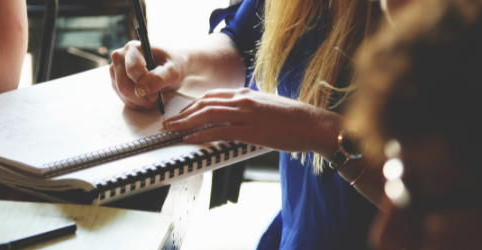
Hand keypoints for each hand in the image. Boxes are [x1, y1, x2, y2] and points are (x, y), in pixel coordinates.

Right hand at [109, 41, 187, 109]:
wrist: (171, 67)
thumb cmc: (173, 65)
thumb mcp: (174, 70)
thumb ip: (159, 78)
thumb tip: (141, 90)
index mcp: (133, 48)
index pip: (133, 71)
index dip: (145, 86)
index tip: (158, 94)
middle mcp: (120, 57)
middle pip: (124, 86)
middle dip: (143, 98)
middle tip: (159, 98)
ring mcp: (116, 71)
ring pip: (123, 95)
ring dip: (142, 102)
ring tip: (156, 97)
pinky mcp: (116, 83)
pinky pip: (124, 100)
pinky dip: (138, 104)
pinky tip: (149, 98)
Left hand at [162, 88, 340, 154]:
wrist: (313, 124)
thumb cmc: (293, 119)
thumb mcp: (266, 106)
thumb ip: (248, 108)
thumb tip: (235, 117)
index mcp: (246, 93)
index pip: (211, 96)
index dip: (192, 105)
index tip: (181, 113)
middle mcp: (243, 100)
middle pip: (204, 104)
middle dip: (183, 114)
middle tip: (168, 123)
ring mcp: (246, 114)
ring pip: (207, 115)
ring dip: (185, 123)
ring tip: (172, 130)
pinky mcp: (251, 130)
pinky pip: (219, 131)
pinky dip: (201, 135)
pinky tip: (190, 139)